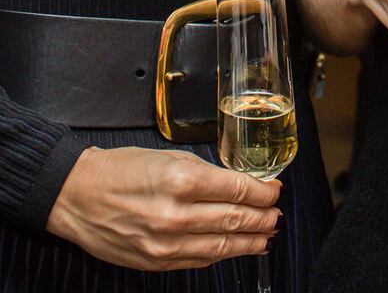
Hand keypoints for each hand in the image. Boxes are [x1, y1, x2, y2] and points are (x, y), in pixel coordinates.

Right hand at [47, 146, 281, 269]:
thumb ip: (204, 173)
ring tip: (266, 236)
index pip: (238, 190)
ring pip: (221, 244)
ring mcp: (166, 243)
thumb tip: (237, 185)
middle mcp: (176, 214)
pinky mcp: (156, 262)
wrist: (79, 196)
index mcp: (181, 180)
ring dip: (249, 241)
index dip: (262, 192)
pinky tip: (235, 248)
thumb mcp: (168, 158)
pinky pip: (199, 259)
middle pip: (234, 218)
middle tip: (276, 215)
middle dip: (262, 218)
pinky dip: (221, 253)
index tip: (274, 190)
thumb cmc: (121, 170)